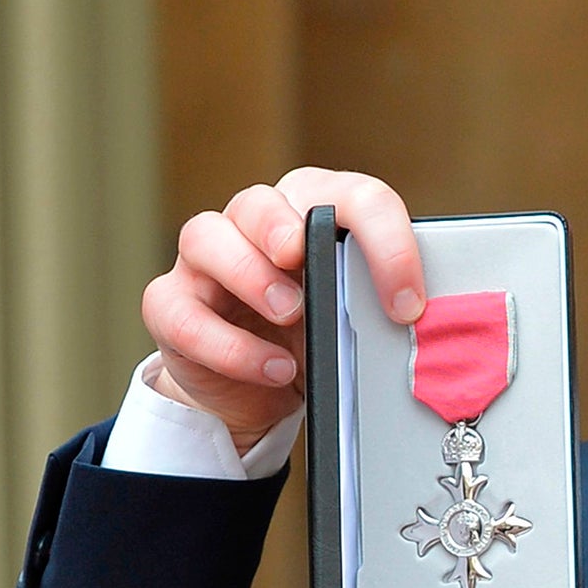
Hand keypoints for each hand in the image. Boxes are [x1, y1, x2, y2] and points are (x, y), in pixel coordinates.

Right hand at [140, 166, 427, 451]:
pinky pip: (181, 313)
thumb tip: (416, 326)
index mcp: (311, 214)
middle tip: (303, 260)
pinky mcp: (171, 305)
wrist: (257, 389)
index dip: (384, 241)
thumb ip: (376, 309)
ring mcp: (204, 262)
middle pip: (257, 200)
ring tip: (290, 314)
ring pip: (203, 236)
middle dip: (281, 227)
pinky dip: (228, 345)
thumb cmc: (313, 336)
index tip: (408, 302)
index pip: (353, 198)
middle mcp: (252, 226)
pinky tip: (272, 368)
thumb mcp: (354, 322)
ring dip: (249, 274)